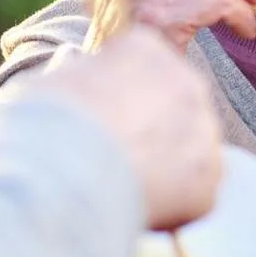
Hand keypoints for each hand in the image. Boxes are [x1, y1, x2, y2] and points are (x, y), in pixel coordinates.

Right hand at [39, 26, 224, 229]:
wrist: (62, 167)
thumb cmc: (47, 121)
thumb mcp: (54, 82)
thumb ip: (80, 76)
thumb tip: (77, 74)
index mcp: (145, 47)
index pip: (143, 68)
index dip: (120, 98)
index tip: (100, 121)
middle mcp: (185, 80)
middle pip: (174, 108)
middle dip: (151, 132)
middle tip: (115, 159)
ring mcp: (202, 128)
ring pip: (189, 151)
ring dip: (165, 169)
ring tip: (124, 187)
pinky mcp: (208, 176)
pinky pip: (194, 193)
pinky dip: (172, 206)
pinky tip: (139, 208)